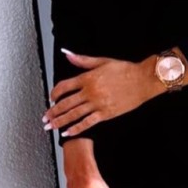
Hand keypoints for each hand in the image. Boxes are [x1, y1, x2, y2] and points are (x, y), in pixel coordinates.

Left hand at [43, 50, 164, 137]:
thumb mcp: (102, 61)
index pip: (64, 87)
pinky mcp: (106, 113)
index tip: (51, 98)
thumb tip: (67, 54)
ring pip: (73, 114)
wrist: (143, 80)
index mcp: (87, 78)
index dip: (54, 93)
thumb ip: (82, 60)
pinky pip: (87, 123)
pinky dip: (76, 129)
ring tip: (51, 126)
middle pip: (65, 103)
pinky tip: (68, 132)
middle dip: (53, 112)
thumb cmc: (126, 70)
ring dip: (60, 121)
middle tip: (45, 118)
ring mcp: (97, 104)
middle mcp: (90, 92)